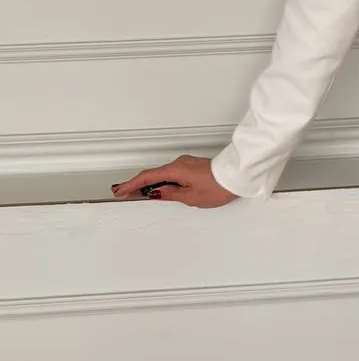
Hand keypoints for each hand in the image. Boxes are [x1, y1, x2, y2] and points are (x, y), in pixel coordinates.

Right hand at [111, 154, 236, 207]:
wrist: (237, 176)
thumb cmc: (218, 187)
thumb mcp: (191, 197)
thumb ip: (170, 194)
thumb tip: (156, 193)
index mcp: (176, 170)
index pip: (148, 177)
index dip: (131, 184)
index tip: (120, 190)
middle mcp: (180, 163)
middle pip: (153, 173)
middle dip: (136, 182)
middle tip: (121, 191)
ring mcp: (186, 163)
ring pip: (163, 173)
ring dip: (150, 182)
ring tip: (136, 192)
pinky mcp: (192, 166)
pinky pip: (171, 172)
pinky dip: (161, 179)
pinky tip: (159, 187)